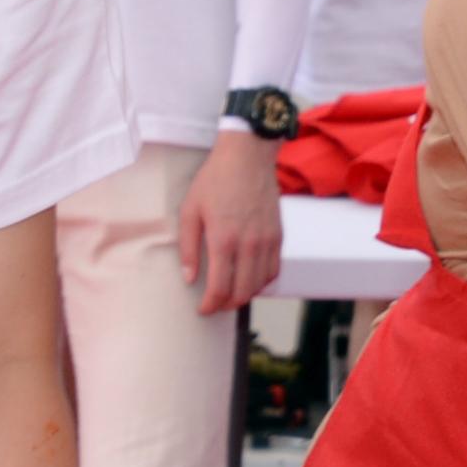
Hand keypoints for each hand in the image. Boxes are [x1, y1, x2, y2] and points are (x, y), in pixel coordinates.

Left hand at [178, 131, 284, 314]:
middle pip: (242, 292)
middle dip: (226, 305)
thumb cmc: (214, 181)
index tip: (202, 310)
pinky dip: (261, 282)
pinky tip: (249, 280)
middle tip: (214, 305)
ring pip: (260, 284)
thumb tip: (190, 278)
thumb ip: (188, 248)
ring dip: (244, 295)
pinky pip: (274, 270)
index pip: (220, 288)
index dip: (210, 305)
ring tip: (229, 295)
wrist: (247, 157)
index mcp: (224, 239)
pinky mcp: (278, 236)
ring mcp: (267, 241)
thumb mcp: (190, 211)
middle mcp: (249, 244)